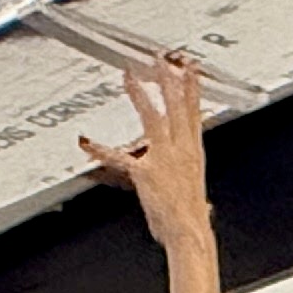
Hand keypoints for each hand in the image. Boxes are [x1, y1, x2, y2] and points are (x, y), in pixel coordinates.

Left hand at [78, 58, 212, 248]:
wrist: (189, 232)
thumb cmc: (190, 222)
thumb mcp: (198, 201)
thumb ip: (196, 197)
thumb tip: (204, 208)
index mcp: (194, 152)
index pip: (194, 112)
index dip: (192, 88)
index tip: (190, 68)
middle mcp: (181, 149)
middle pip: (176, 106)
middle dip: (169, 80)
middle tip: (162, 59)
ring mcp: (163, 157)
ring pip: (152, 118)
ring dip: (140, 96)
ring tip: (130, 77)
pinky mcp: (145, 171)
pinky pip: (120, 157)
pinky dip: (101, 150)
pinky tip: (88, 142)